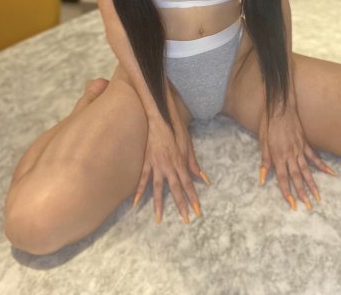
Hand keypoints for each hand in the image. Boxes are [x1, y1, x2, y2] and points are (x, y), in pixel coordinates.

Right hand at [133, 92, 210, 223]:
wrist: (160, 120)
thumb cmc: (176, 131)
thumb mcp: (189, 146)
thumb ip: (194, 164)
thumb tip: (204, 179)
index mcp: (180, 164)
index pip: (188, 185)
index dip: (193, 199)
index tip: (197, 212)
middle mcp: (169, 167)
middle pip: (175, 190)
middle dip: (181, 206)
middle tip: (185, 221)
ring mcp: (157, 166)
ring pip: (158, 189)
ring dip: (159, 205)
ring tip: (158, 220)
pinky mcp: (147, 162)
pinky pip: (143, 179)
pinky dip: (139, 191)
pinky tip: (135, 203)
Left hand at [258, 103, 336, 209]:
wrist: (279, 107)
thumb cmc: (268, 124)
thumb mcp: (262, 142)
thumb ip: (264, 161)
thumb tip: (262, 179)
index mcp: (278, 156)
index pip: (283, 179)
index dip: (287, 193)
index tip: (292, 205)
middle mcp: (290, 154)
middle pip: (297, 177)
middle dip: (302, 193)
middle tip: (309, 207)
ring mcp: (299, 149)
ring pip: (307, 170)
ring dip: (312, 184)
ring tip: (318, 197)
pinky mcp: (305, 143)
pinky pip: (315, 157)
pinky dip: (323, 165)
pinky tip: (331, 173)